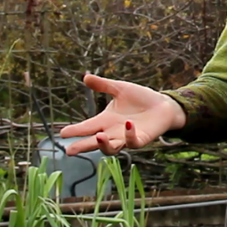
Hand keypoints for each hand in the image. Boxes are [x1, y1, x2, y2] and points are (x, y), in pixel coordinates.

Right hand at [59, 73, 186, 155]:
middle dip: (83, 146)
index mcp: (105, 120)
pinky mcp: (140, 139)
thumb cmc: (141, 98)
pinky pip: (133, 142)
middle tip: (70, 150)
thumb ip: (103, 85)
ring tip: (98, 137)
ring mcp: (126, 138)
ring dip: (104, 144)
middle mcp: (113, 132)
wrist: (163, 105)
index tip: (63, 133)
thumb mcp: (120, 89)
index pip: (87, 127)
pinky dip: (129, 135)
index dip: (75, 131)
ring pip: (111, 148)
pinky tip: (128, 124)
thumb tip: (85, 76)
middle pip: (94, 143)